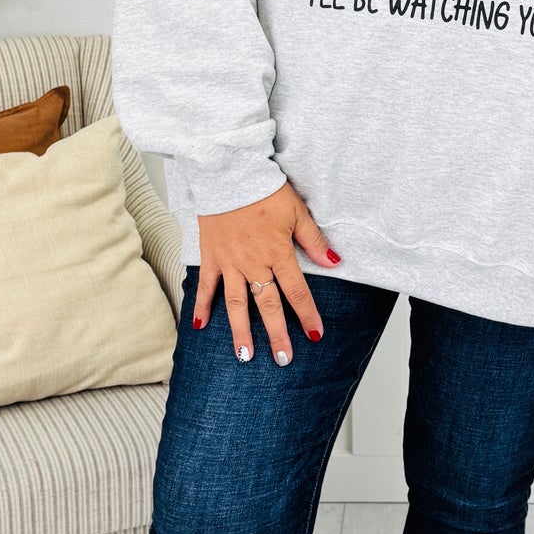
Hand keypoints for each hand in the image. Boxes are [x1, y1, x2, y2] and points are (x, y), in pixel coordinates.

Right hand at [192, 181, 341, 362]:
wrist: (228, 173)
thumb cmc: (264, 190)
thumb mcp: (297, 212)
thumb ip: (314, 241)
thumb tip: (334, 262)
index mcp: (278, 254)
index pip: (297, 292)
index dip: (307, 315)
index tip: (315, 335)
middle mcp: (254, 264)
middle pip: (268, 306)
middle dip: (278, 334)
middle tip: (283, 359)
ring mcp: (230, 263)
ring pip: (237, 304)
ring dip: (241, 332)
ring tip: (246, 355)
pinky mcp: (211, 257)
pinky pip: (206, 286)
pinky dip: (202, 306)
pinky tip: (200, 327)